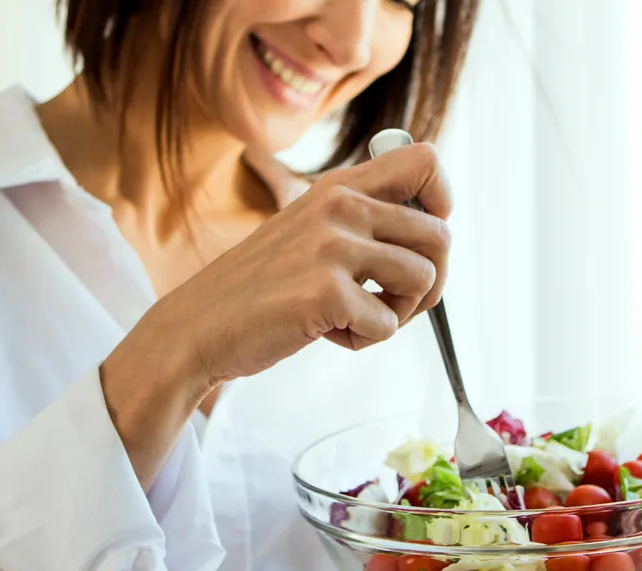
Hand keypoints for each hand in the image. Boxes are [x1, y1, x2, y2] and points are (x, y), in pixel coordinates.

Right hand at [101, 142, 450, 486]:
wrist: (199, 325)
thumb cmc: (260, 287)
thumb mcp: (307, 230)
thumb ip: (359, 220)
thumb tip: (432, 227)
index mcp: (339, 187)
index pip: (425, 160)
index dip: (442, 201)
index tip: (421, 242)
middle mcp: (340, 207)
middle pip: (440, 235)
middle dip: (431, 282)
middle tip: (395, 303)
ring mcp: (333, 248)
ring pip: (424, 280)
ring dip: (398, 314)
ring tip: (357, 318)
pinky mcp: (327, 293)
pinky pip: (388, 325)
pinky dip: (365, 340)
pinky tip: (329, 332)